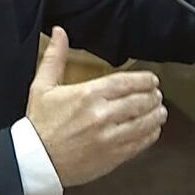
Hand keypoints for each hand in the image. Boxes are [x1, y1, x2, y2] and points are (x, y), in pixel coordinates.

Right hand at [26, 27, 166, 186]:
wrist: (35, 161)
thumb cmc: (39, 124)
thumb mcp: (42, 86)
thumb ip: (55, 57)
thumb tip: (60, 32)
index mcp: (88, 95)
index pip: (127, 82)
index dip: (145, 80)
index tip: (152, 80)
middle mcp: (102, 115)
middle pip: (140, 101)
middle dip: (153, 97)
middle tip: (157, 95)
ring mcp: (109, 138)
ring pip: (145, 123)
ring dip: (156, 115)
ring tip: (160, 111)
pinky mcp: (112, 157)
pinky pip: (139, 144)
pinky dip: (150, 135)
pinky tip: (152, 131)